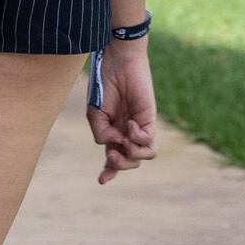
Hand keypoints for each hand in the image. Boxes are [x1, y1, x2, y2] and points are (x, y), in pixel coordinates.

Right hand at [90, 39, 157, 181]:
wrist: (118, 63)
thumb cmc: (104, 85)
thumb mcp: (94, 113)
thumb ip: (101, 133)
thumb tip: (113, 145)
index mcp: (112, 132)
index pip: (113, 158)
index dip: (108, 171)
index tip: (101, 181)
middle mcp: (126, 132)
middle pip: (130, 161)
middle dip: (120, 165)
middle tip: (112, 155)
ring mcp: (139, 127)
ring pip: (143, 156)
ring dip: (131, 155)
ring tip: (123, 141)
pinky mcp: (149, 119)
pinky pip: (148, 139)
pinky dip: (137, 136)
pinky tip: (130, 123)